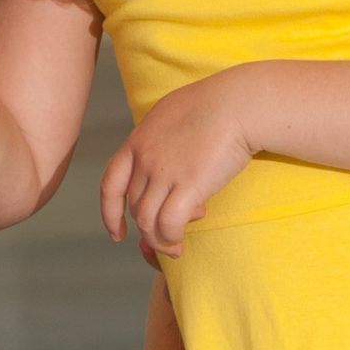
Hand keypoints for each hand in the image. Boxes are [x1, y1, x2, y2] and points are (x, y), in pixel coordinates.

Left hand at [100, 72, 254, 256]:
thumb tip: (163, 156)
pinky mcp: (188, 185)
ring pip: (147, 221)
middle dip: (149, 228)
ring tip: (176, 247)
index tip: (118, 233)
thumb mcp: (172, 114)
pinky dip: (171, 238)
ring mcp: (164, 172)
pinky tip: (181, 242)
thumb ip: (160, 137)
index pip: (111, 183)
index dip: (109, 212)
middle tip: (172, 234)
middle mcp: (145, 158)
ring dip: (159, 240)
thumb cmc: (217, 104)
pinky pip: (168, 224)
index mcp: (138, 140)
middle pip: (134, 207)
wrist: (239, 103)